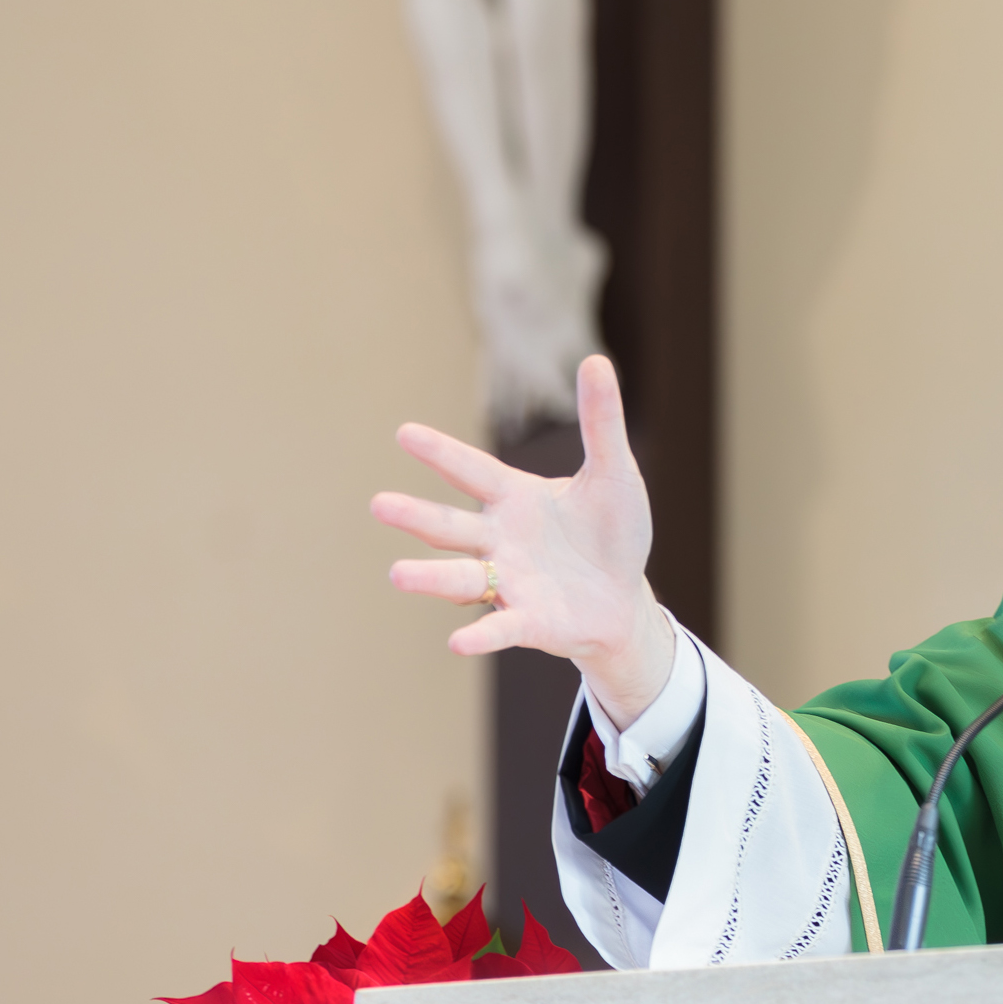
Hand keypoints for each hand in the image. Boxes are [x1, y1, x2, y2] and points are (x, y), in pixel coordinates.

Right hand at [373, 355, 676, 728]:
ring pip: (462, 577)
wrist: (624, 599)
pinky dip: (481, 635)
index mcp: (516, 499)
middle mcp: (501, 540)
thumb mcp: (615, 473)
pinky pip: (500, 627)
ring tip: (397, 575)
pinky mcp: (529, 621)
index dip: (442, 453)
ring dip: (431, 578)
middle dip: (417, 516)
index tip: (404, 433)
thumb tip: (596, 360)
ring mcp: (509, 582)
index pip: (473, 471)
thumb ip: (602, 422)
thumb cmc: (612, 534)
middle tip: (379, 504)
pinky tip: (457, 643)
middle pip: (451, 527)